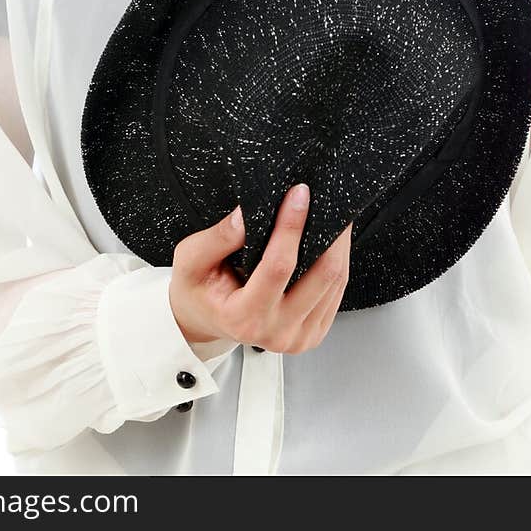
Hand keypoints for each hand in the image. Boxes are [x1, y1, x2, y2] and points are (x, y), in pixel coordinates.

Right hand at [169, 184, 352, 354]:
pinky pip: (337, 293)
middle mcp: (276, 332)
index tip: (299, 194)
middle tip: (330, 201)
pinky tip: (332, 242)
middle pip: (320, 276)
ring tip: (335, 216)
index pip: (278, 267)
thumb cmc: (198, 289)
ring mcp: (298, 336)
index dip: (292, 227)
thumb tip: (246, 213)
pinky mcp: (313, 332)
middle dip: (329, 234)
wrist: (205, 319)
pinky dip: (338, 263)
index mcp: (243, 317)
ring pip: (335, 283)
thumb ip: (218, 237)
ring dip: (339, 246)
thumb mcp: (191, 259)